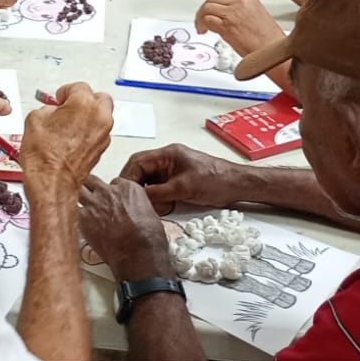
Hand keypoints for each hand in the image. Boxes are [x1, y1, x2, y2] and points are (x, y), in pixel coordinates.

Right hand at [21, 82, 112, 187]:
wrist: (52, 182)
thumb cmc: (44, 157)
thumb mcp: (35, 120)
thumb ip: (47, 109)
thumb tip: (52, 111)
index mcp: (83, 104)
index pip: (78, 86)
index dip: (65, 91)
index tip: (58, 98)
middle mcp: (99, 117)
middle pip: (98, 97)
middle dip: (83, 99)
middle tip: (68, 106)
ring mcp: (103, 134)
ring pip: (101, 115)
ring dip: (88, 115)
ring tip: (69, 122)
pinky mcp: (102, 148)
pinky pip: (98, 131)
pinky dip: (89, 130)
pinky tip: (72, 137)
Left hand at [79, 175, 176, 280]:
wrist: (137, 253)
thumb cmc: (148, 239)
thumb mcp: (150, 215)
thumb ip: (136, 208)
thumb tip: (134, 213)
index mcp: (128, 188)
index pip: (114, 182)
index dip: (111, 191)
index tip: (111, 198)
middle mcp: (109, 192)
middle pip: (93, 181)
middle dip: (92, 188)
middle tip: (92, 197)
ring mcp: (94, 203)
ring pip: (80, 191)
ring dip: (81, 198)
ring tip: (81, 206)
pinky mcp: (83, 218)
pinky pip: (73, 210)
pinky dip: (75, 215)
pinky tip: (78, 221)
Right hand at [119, 143, 245, 215]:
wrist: (237, 186)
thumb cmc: (216, 180)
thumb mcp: (183, 188)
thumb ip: (158, 193)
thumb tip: (137, 199)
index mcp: (168, 154)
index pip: (138, 161)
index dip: (127, 176)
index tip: (122, 191)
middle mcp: (168, 160)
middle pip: (141, 171)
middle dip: (135, 186)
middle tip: (130, 201)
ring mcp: (173, 171)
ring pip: (149, 181)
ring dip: (146, 193)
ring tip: (146, 205)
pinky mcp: (178, 181)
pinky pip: (159, 188)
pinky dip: (157, 198)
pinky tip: (158, 207)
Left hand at [195, 0, 285, 59]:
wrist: (272, 49)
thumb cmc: (267, 37)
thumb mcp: (254, 14)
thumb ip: (239, 9)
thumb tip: (223, 13)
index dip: (213, 3)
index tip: (209, 10)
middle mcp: (240, 1)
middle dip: (204, 10)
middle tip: (201, 19)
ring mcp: (233, 13)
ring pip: (207, 8)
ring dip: (200, 18)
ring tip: (201, 27)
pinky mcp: (227, 26)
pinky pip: (207, 20)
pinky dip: (202, 25)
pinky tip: (204, 31)